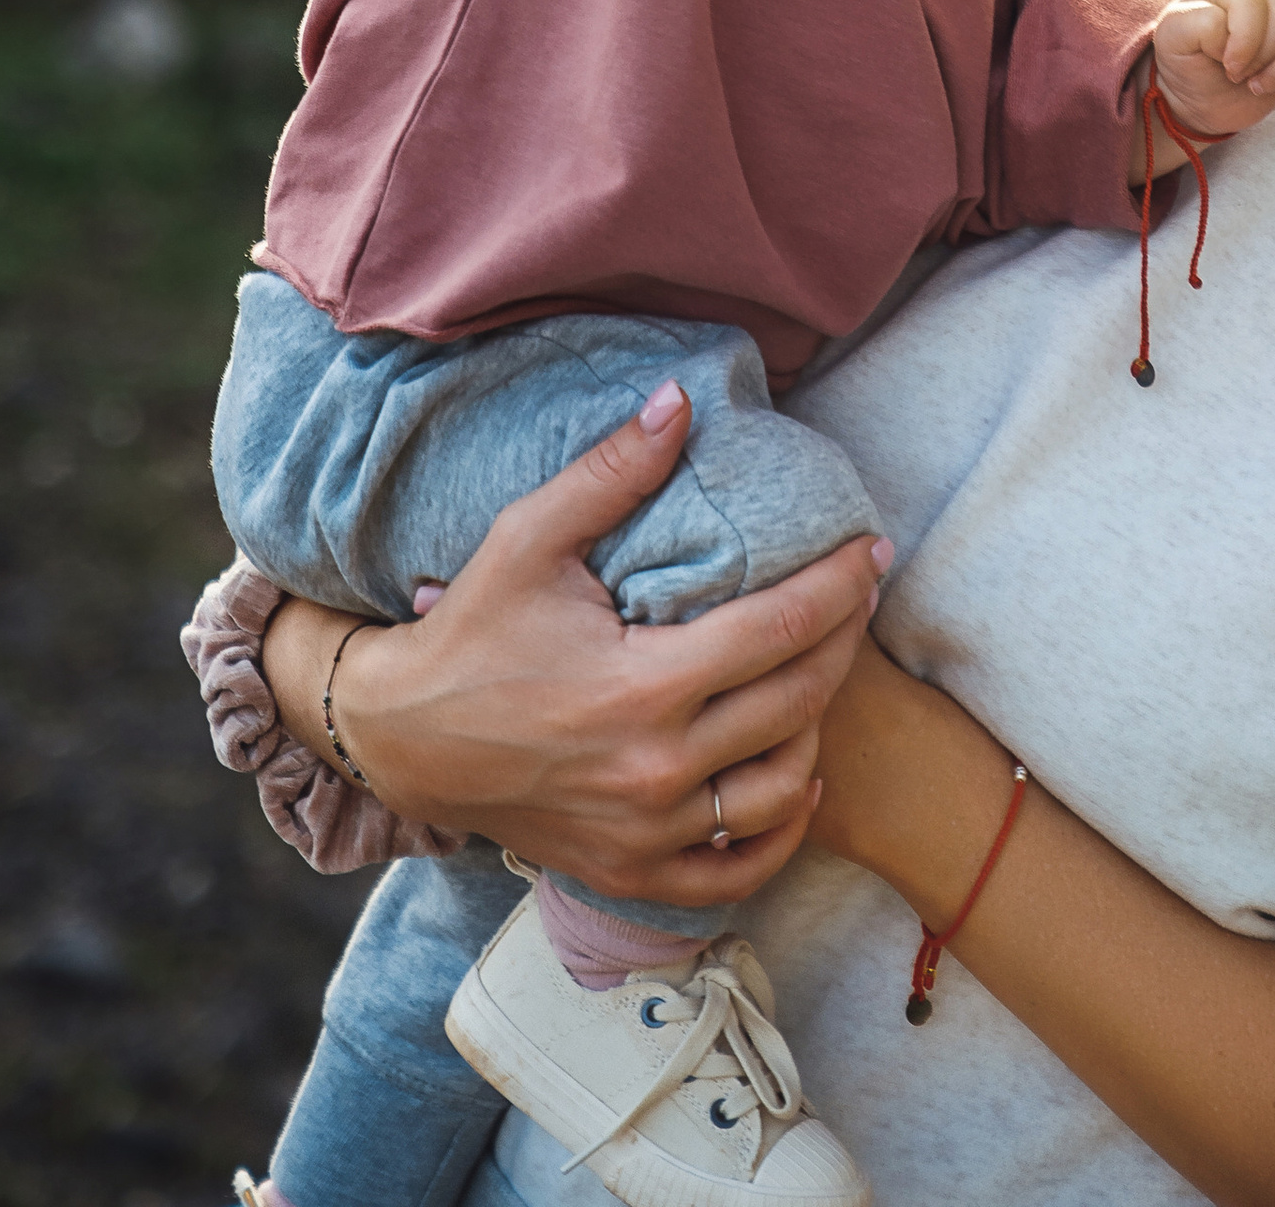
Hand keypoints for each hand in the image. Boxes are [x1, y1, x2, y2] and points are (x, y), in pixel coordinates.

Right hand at [314, 389, 888, 909]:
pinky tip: (797, 779)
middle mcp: (656, 768)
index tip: (873, 549)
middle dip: (845, 642)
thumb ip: (611, 472)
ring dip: (819, 728)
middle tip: (861, 597)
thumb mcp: (529, 537)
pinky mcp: (631, 872)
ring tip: (822, 673)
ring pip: (783, 789)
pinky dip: (782, 829)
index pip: (780, 628)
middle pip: (797, 703)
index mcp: (641, 685)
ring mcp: (646, 832)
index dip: (839, 585)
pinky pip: (737, 869)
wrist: (401, 742)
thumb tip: (680, 401)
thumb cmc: (469, 630)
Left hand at [1150, 0, 1274, 136]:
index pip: (1252, 0)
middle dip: (1264, 56)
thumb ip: (1197, 23)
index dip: (1245, 40)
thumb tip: (1233, 32)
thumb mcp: (1172, 40)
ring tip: (1257, 86)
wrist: (1195, 97)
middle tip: (1239, 77)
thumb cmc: (1183, 62)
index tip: (1227, 66)